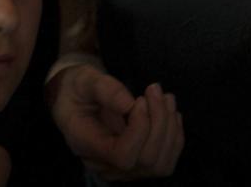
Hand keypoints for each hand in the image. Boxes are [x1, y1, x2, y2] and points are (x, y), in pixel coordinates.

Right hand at [48, 63, 183, 178]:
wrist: (76, 99)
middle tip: (154, 89)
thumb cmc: (77, 89)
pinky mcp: (138, 165)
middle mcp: (105, 166)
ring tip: (165, 97)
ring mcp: (123, 171)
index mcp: (85, 145)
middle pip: (145, 161)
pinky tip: (170, 112)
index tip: (140, 99)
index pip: (122, 156)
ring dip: (170, 128)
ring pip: (160, 165)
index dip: (139, 130)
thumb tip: (129, 104)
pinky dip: (174, 136)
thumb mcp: (83, 80)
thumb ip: (103, 89)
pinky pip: (166, 161)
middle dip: (159, 122)